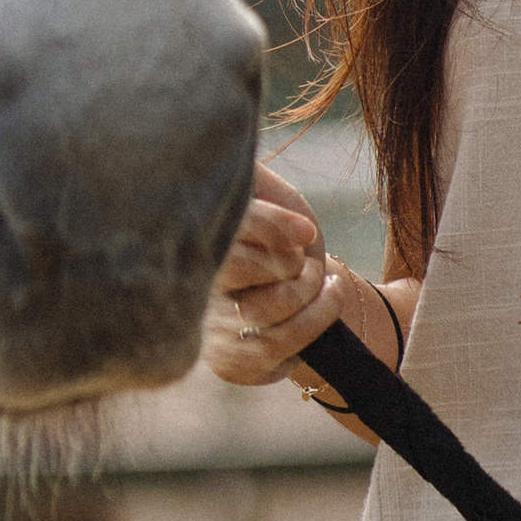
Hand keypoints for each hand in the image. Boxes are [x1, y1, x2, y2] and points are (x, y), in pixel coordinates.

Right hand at [202, 163, 348, 386]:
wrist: (297, 296)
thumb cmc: (274, 235)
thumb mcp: (261, 191)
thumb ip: (245, 174)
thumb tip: (234, 156)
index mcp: (194, 243)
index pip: (224, 230)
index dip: (269, 227)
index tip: (305, 231)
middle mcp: (192, 289)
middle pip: (244, 266)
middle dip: (290, 261)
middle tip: (300, 258)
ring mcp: (210, 329)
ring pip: (272, 304)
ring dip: (311, 287)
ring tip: (317, 276)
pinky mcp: (232, 364)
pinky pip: (285, 342)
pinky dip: (322, 314)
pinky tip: (329, 296)